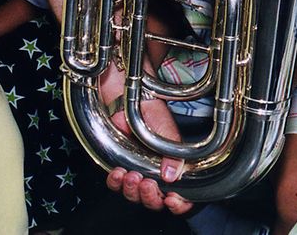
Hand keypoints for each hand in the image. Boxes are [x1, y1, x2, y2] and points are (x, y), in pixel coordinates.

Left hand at [98, 62, 193, 213]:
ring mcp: (135, 168)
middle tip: (148, 185)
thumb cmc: (148, 105)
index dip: (180, 204)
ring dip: (133, 191)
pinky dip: (116, 183)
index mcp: (172, 164)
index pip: (181, 195)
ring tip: (132, 176)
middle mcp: (154, 169)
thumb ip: (172, 151)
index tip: (172, 200)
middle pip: (155, 200)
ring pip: (135, 196)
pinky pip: (115, 184)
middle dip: (151, 198)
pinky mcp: (117, 163)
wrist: (124, 92)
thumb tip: (173, 176)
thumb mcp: (165, 127)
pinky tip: (118, 173)